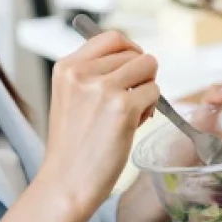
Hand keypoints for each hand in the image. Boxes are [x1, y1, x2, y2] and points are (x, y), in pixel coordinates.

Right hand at [40, 30, 159, 216]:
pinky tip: (132, 127)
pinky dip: (151, 108)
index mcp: (67, 67)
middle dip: (140, 75)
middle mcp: (82, 72)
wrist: (66, 184)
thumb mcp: (70, 97)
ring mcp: (103, 88)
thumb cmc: (72, 146)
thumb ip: (93, 74)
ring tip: (130, 114)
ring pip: (149, 67)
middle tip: (129, 102)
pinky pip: (155, 92)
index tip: (132, 70)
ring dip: (147, 89)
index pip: (112, 37)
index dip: (130, 51)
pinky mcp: (123, 108)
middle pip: (135, 53)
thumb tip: (134, 56)